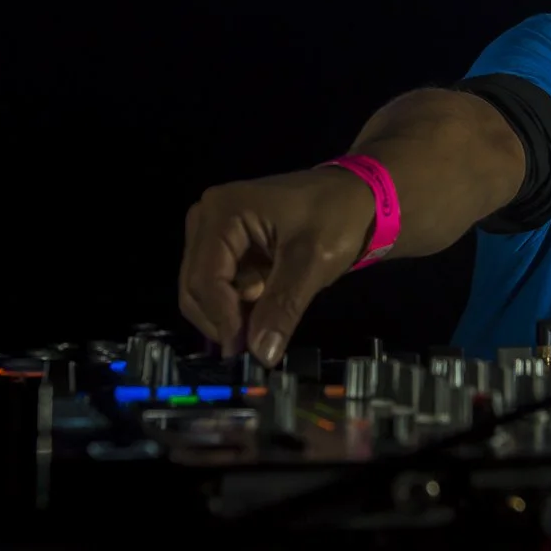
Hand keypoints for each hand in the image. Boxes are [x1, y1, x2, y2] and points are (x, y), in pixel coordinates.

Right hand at [180, 168, 375, 366]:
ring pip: (202, 289)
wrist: (355, 196)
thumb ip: (283, 306)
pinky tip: (264, 306)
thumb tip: (261, 354)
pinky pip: (217, 284)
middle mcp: (206, 217)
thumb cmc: (336, 218)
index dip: (222, 319)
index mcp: (222, 212)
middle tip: (258, 342)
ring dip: (230, 313)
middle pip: (195, 285)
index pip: (205, 278)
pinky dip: (237, 304)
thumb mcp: (312, 261)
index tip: (246, 351)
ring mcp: (212, 230)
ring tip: (267, 320)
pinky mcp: (224, 243)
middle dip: (223, 319)